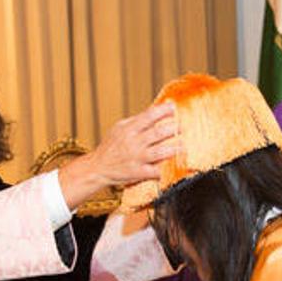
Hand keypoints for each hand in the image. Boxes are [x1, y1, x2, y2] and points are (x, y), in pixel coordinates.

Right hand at [57, 102, 178, 208]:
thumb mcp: (119, 128)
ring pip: (160, 152)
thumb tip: (156, 109)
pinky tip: (174, 167)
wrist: (98, 168)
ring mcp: (137, 158)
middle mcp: (133, 143)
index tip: (174, 107)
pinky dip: (165, 169)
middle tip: (183, 127)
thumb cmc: (110, 147)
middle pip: (157, 133)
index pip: (149, 116)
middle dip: (172, 129)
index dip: (163, 110)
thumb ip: (136, 120)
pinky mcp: (138, 173)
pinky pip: (155, 171)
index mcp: (129, 129)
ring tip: (183, 145)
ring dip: (174, 148)